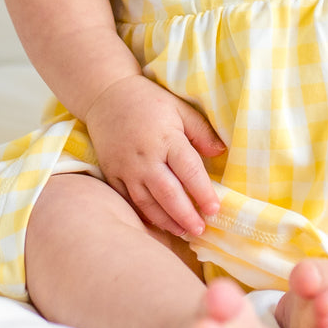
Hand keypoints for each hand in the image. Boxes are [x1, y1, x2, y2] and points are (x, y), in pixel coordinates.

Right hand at [83, 74, 226, 238]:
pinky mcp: (113, 175)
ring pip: (148, 203)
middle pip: (169, 194)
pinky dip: (144, 216)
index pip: (189, 171)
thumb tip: (221, 152)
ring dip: (167, 221)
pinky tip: (158, 224)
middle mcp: (145, 157)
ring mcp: (126, 169)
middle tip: (201, 230)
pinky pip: (129, 201)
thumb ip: (201, 131)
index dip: (203, 193)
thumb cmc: (149, 101)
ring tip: (184, 232)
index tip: (215, 210)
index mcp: (166, 138)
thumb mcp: (179, 107)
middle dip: (187, 215)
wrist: (107, 95)